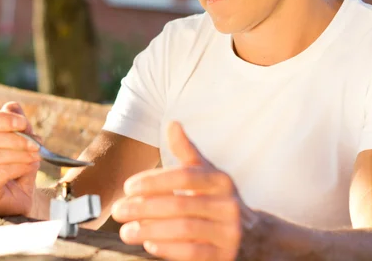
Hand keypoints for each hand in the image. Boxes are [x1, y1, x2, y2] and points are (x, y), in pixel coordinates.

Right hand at [0, 102, 41, 216]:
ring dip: (19, 154)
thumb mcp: (22, 139)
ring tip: (36, 156)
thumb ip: (17, 122)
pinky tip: (29, 168)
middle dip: (16, 139)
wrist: (22, 195)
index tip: (23, 123)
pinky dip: (19, 167)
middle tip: (37, 144)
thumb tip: (11, 106)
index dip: (2, 119)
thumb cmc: (19, 165)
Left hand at [112, 122, 252, 260]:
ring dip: (149, 230)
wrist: (253, 237)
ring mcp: (229, 233)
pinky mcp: (225, 257)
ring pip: (184, 229)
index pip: (183, 176)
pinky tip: (149, 245)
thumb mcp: (206, 174)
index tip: (127, 187)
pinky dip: (168, 249)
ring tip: (125, 231)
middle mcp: (229, 205)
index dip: (153, 181)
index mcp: (221, 181)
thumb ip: (187, 152)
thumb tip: (172, 124)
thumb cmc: (217, 200)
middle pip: (179, 204)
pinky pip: (193, 253)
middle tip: (118, 211)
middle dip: (143, 208)